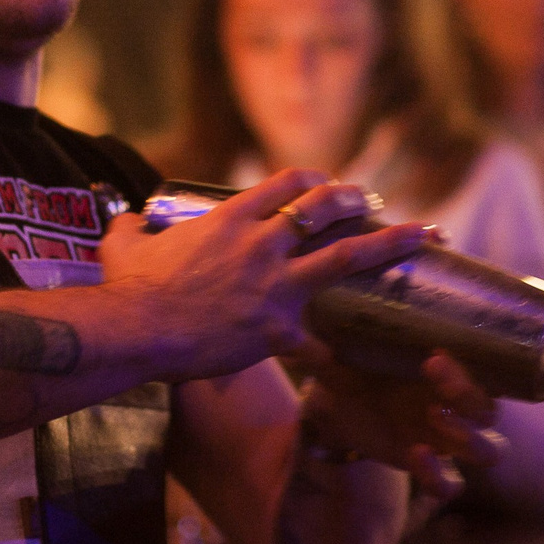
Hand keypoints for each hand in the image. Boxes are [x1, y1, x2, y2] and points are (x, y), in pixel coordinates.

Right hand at [99, 169, 431, 383]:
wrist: (138, 329)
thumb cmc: (129, 287)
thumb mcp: (124, 245)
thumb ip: (129, 228)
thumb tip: (121, 220)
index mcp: (230, 221)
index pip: (284, 185)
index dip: (310, 180)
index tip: (324, 181)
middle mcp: (262, 245)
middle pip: (323, 209)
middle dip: (354, 199)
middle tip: (372, 199)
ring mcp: (276, 286)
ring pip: (345, 256)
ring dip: (387, 244)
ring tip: (421, 235)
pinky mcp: (278, 330)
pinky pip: (315, 343)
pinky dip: (328, 353)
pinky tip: (346, 363)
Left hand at [296, 349, 499, 498]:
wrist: (333, 407)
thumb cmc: (350, 369)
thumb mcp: (339, 356)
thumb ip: (326, 343)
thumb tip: (297, 323)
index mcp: (445, 371)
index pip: (480, 370)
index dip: (467, 366)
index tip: (433, 353)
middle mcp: (455, 405)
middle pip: (488, 410)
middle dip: (470, 395)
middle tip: (435, 375)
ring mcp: (446, 440)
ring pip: (489, 450)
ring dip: (472, 438)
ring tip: (435, 417)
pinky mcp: (429, 468)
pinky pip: (451, 484)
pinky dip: (440, 476)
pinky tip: (415, 454)